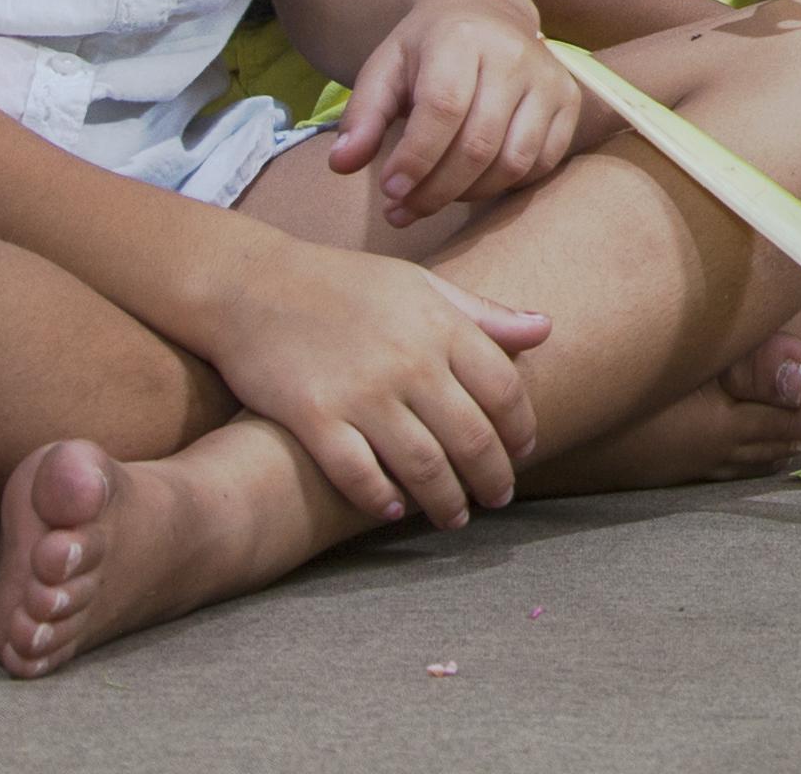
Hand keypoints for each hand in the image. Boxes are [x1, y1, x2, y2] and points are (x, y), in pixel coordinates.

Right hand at [210, 231, 549, 528]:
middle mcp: (408, 362)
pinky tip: (391, 511)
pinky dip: (379, 499)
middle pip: (470, 437)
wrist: (253, 285)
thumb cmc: (343, 284)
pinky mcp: (313, 416)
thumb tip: (546, 329)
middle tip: (498, 498)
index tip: (523, 452)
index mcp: (440, 326)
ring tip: (454, 517)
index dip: (520, 429)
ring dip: (444, 501)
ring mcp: (360, 392)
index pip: (503, 389)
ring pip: (422, 465)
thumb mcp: (420, 284)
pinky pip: (357, 474)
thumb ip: (483, 313)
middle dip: (492, 477)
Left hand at [323, 0, 583, 226]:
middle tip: (403, 210)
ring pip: (512, 161)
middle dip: (435, 190)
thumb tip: (342, 166)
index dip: (416, 159)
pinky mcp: (569, 100)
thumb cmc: (426, 48)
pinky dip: (504, 186)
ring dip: (468, 195)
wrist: (484, 12)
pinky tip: (472, 183)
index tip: (389, 192)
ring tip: (432, 198)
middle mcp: (515, 55)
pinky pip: (540, 163)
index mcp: (462, 38)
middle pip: (478, 144)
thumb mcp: (385, 68)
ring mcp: (549, 78)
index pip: (443, 109)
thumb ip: (363, 116)